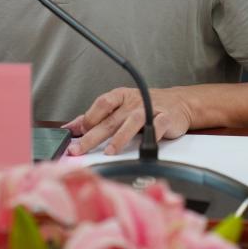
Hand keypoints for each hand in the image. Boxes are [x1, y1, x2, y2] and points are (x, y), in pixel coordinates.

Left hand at [63, 87, 192, 155]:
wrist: (178, 103)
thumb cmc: (143, 106)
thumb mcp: (118, 108)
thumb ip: (94, 118)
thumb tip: (69, 128)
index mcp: (120, 97)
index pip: (101, 104)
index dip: (88, 119)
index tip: (76, 135)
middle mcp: (133, 102)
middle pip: (111, 119)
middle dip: (93, 135)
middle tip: (79, 149)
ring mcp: (150, 109)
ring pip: (132, 122)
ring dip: (119, 138)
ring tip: (108, 152)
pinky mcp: (166, 118)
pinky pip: (157, 127)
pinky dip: (150, 136)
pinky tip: (142, 147)